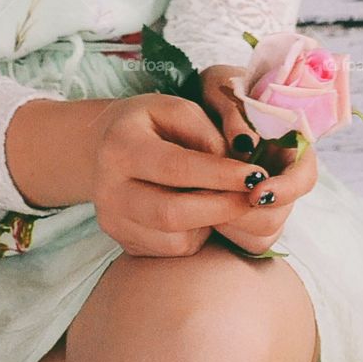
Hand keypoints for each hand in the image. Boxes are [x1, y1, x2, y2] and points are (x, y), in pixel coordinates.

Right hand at [89, 92, 273, 257]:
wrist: (107, 144)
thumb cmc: (151, 123)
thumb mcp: (178, 110)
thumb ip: (208, 135)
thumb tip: (236, 172)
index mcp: (120, 146)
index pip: (175, 167)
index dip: (219, 175)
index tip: (255, 175)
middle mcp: (108, 188)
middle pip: (172, 214)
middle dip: (221, 208)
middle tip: (252, 197)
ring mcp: (113, 220)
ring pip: (175, 240)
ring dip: (210, 223)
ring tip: (219, 198)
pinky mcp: (124, 242)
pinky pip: (172, 251)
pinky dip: (195, 235)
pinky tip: (198, 212)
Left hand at [196, 64, 318, 251]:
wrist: (196, 104)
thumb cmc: (217, 89)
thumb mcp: (222, 87)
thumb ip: (234, 112)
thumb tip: (244, 143)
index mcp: (291, 142)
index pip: (305, 176)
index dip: (286, 189)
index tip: (256, 191)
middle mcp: (282, 174)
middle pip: (283, 212)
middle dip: (251, 213)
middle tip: (218, 204)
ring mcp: (266, 196)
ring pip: (264, 231)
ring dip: (236, 225)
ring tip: (205, 205)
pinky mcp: (245, 214)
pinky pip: (244, 239)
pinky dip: (226, 233)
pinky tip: (203, 215)